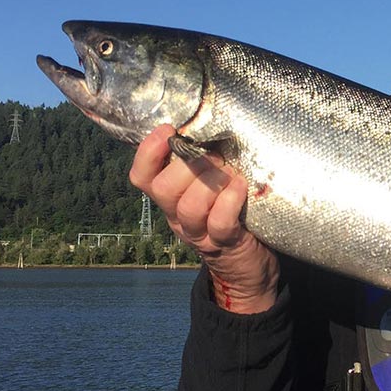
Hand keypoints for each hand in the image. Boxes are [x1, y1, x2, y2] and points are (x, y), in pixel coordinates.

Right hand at [129, 124, 278, 312]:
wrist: (248, 267)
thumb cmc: (232, 214)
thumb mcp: (211, 187)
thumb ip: (203, 164)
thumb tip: (209, 123)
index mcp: (170, 199)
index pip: (142, 177)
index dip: (148, 152)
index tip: (168, 130)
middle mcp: (178, 217)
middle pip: (164, 189)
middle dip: (188, 166)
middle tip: (213, 156)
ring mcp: (200, 233)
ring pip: (189, 207)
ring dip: (210, 183)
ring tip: (230, 172)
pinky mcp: (225, 244)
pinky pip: (220, 222)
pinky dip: (230, 200)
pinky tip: (241, 186)